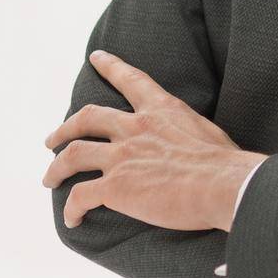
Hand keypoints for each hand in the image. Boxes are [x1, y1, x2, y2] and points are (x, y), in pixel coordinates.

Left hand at [42, 50, 263, 231]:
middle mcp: (135, 128)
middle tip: (53, 139)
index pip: (131, 80)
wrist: (225, 185)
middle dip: (65, 128)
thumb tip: (195, 148)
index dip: (111, 66)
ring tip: (49, 179)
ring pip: (73, 155)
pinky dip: (71, 209)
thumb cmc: (228, 164)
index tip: (96, 57)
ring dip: (56, 168)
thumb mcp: (207, 133)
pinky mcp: (115, 187)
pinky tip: (72, 219)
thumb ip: (189, 134)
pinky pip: (81, 197)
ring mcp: (122, 157)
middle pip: (87, 119)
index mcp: (161, 110)